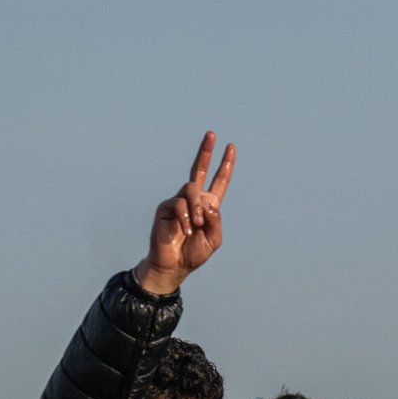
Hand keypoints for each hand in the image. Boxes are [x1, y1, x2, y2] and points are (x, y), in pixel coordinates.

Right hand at [134, 131, 236, 295]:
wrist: (174, 264)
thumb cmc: (194, 253)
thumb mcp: (213, 239)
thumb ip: (216, 221)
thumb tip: (209, 202)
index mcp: (209, 206)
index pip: (218, 181)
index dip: (225, 165)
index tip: (231, 148)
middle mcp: (194, 200)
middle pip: (200, 170)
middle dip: (207, 151)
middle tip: (212, 134)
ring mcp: (179, 201)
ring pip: (192, 190)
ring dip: (198, 209)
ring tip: (197, 226)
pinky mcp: (166, 206)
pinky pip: (180, 204)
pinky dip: (186, 218)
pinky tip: (186, 229)